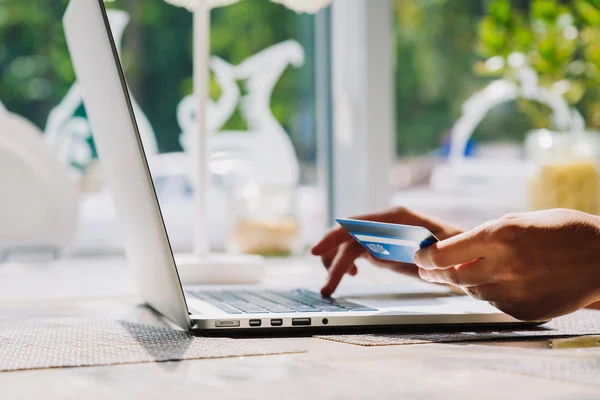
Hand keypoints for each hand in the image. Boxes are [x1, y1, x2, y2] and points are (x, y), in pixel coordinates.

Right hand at [311, 207, 463, 296]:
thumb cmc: (459, 250)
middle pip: (347, 236)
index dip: (334, 236)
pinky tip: (351, 276)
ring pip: (346, 244)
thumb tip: (402, 255)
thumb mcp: (445, 250)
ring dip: (335, 263)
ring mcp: (380, 233)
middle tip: (327, 287)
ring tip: (332, 287)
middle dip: (332, 258)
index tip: (317, 251)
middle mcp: (384, 222)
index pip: (357, 224)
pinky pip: (353, 251)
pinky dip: (345, 263)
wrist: (467, 256)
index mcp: (397, 217)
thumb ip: (422, 251)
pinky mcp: (379, 245)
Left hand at [415, 209, 599, 321]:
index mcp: (498, 236)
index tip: (420, 256)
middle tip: (426, 269)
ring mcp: (513, 292)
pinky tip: (499, 282)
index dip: (425, 257)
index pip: (443, 253)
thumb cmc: (564, 231)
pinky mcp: (523, 311)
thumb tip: (455, 247)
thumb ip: (485, 236)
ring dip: (463, 281)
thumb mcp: (519, 220)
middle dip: (434, 272)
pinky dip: (490, 293)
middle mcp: (502, 266)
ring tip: (466, 272)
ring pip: (471, 291)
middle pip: (451, 276)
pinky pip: (494, 303)